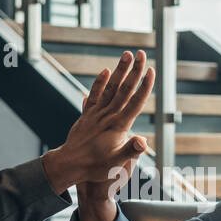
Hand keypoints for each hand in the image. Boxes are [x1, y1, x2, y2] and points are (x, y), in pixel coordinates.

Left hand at [45, 50, 153, 196]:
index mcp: (118, 126)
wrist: (69, 165)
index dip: (145, 86)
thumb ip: (130, 151)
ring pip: (111, 87)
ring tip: (127, 54)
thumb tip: (143, 141)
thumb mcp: (116, 164)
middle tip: (142, 53)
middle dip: (135, 70)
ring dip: (120, 70)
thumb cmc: (94, 167)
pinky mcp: (87, 115)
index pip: (135, 102)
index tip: (151, 70)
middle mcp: (108, 116)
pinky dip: (100, 82)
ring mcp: (96, 113)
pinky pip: (95, 94)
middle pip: (124, 89)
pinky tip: (106, 71)